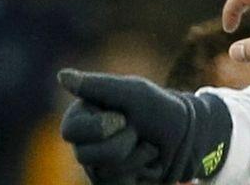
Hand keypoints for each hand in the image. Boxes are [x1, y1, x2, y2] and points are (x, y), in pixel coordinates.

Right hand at [57, 69, 232, 182]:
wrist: (188, 137)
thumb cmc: (160, 110)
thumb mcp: (133, 92)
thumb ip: (97, 86)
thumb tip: (62, 76)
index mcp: (84, 117)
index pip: (70, 131)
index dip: (100, 127)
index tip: (123, 117)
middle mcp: (85, 143)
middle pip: (86, 155)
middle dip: (123, 141)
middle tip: (138, 131)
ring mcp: (97, 166)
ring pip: (105, 172)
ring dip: (135, 156)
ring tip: (144, 144)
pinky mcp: (112, 183)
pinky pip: (117, 184)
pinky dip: (140, 171)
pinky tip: (147, 161)